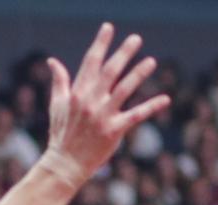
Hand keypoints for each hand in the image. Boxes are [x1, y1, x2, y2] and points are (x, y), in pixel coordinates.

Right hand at [42, 23, 169, 185]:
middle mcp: (91, 101)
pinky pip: (136, 116)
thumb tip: (52, 61)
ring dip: (139, 74)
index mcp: (78, 92)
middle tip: (136, 39)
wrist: (65, 163)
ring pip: (124, 89)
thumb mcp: (57, 104)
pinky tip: (165, 98)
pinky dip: (151, 107)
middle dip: (123, 53)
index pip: (91, 62)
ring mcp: (103, 115)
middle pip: (110, 71)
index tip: (109, 28)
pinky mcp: (114, 130)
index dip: (101, 43)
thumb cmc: (61, 134)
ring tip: (152, 61)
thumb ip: (59, 81)